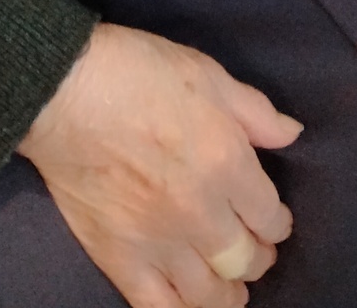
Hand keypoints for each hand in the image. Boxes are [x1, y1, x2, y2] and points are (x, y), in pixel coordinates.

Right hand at [18, 24, 301, 307]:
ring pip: (209, 294)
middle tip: (255, 251)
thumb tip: (292, 135)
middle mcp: (200, 212)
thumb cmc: (139, 71)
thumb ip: (255, 112)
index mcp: (226, 162)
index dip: (278, 222)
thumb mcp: (209, 74)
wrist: (64, 91)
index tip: (274, 219)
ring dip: (227, 293)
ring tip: (229, 286)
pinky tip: (189, 302)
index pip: (270, 216)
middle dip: (258, 258)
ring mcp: (158, 241)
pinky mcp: (119, 258)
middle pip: (244, 259)